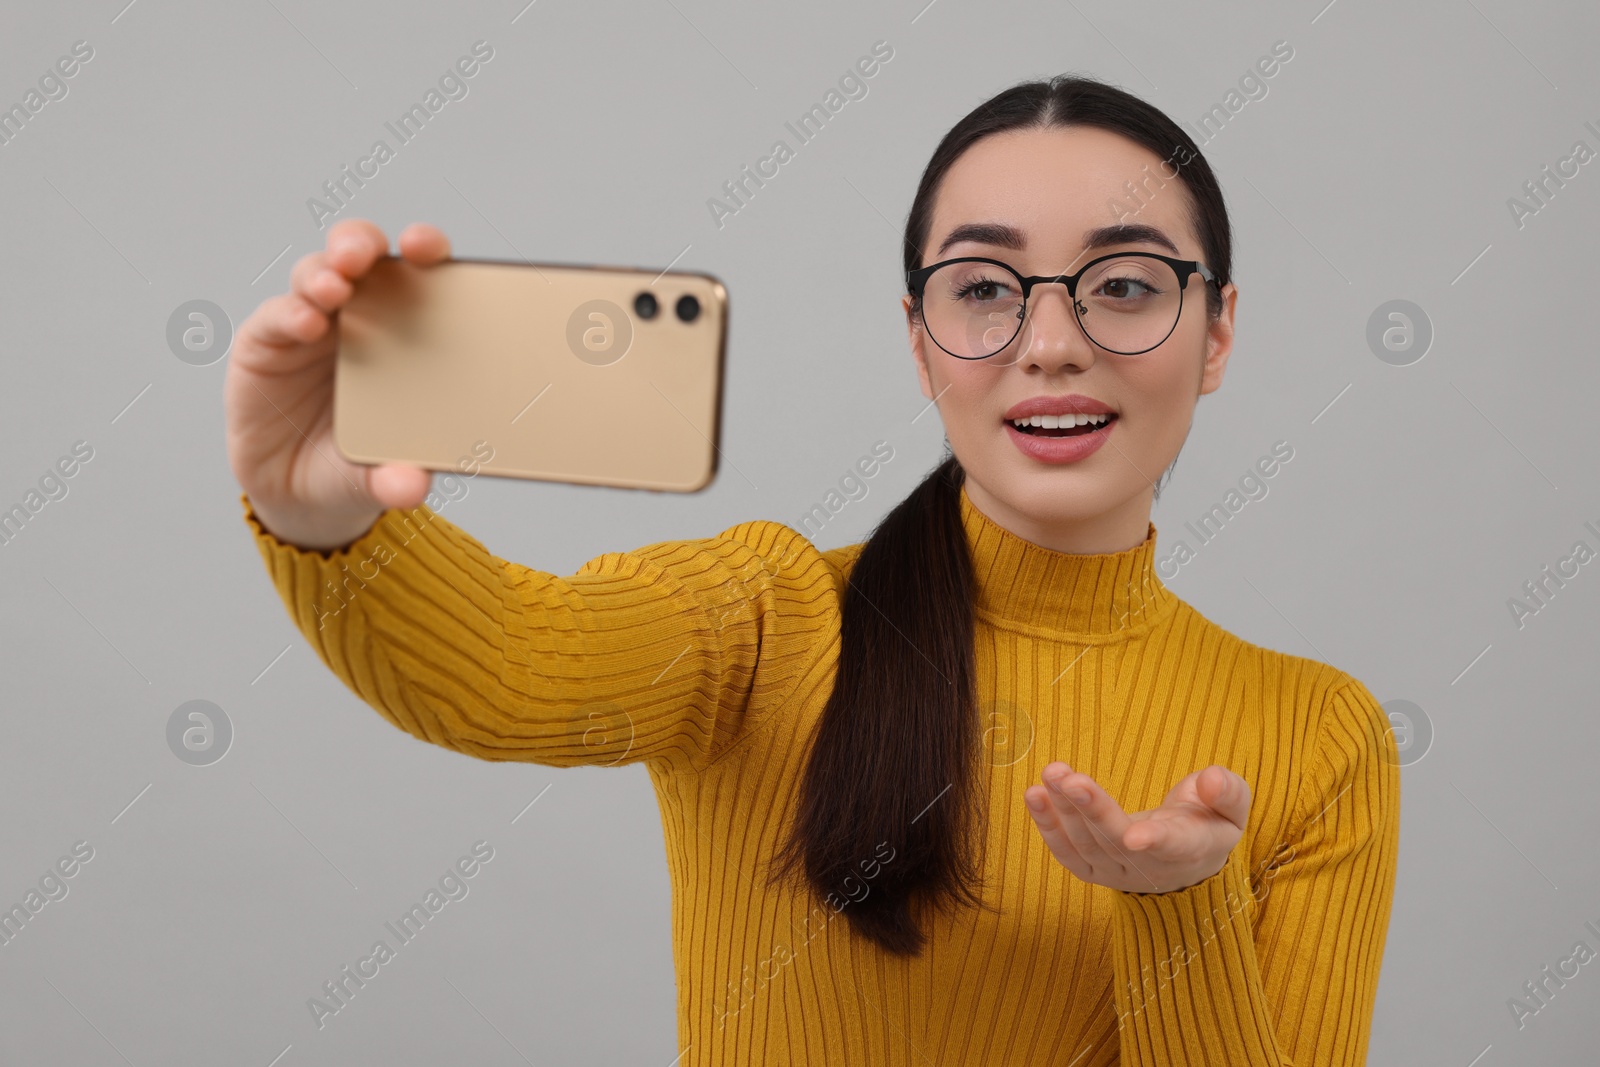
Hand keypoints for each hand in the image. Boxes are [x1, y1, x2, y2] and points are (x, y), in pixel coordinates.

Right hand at [224, 219, 450, 550]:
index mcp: (405, 328)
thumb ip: (396, 476)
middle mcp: (358, 314)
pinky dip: (291, 313)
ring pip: (316, 274)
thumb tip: (414, 486)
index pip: (419, 273)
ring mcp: (310, 323)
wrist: (301, 493)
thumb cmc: (357, 463)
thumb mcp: (381, 474)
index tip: (430, 250)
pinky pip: (277, 315)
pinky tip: (306, 322)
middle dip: (363, 243)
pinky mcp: (266, 342)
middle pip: (361, 255)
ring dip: (326, 273)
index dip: (425, 250)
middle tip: (367, 255)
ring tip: (335, 288)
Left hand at [1023, 762, 1250, 893]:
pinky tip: (1033, 795)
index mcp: (1190, 849)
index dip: (1154, 840)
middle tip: (1069, 778)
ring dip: (1064, 809)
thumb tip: (1211, 779)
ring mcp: (1116, 872)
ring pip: (1086, 844)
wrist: (1187, 858)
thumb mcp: (1233, 806)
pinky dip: (1047, 825)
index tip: (1135, 836)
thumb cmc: (1209, 822)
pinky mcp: (1092, 870)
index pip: (1171, 846)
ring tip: (1051, 772)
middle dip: (1092, 809)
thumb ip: (1228, 792)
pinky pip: (1066, 852)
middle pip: (1116, 840)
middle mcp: (1150, 867)